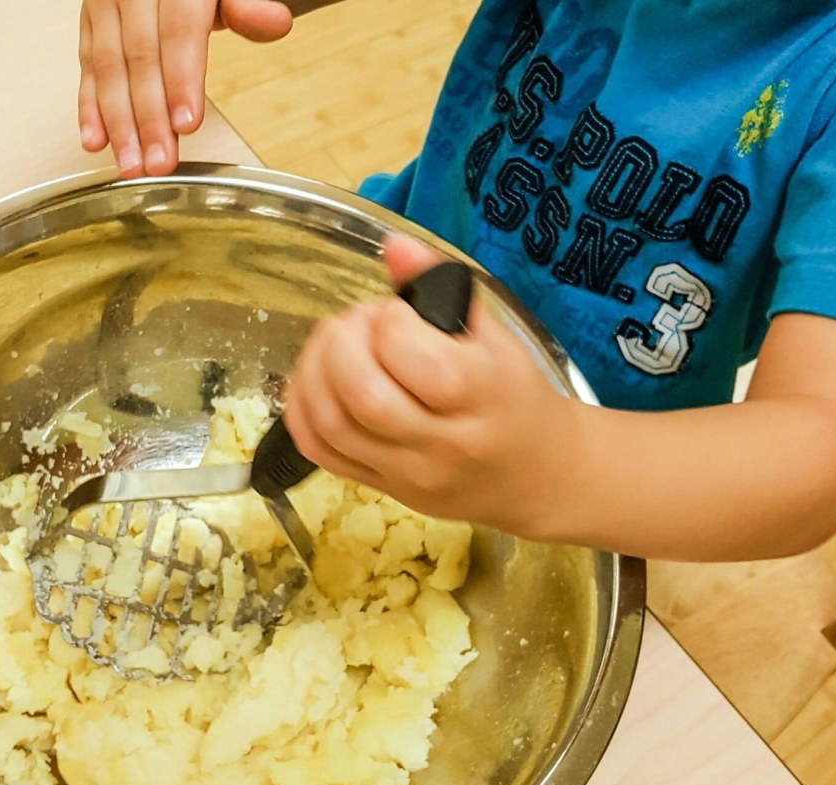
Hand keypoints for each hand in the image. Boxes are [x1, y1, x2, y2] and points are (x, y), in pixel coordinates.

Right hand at [78, 0, 293, 176]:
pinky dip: (89, 106)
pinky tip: (96, 140)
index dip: (181, 79)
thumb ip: (247, 6)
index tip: (186, 124)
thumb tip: (273, 21)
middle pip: (140, 57)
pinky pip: (87, 64)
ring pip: (108, 66)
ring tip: (130, 164)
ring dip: (118, 123)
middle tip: (159, 162)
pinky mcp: (90, 20)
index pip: (178, 30)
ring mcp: (107, 1)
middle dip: (148, 117)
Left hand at [282, 236, 574, 532]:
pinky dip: (302, 410)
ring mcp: (407, 473)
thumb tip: (391, 245)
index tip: (398, 311)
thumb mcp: (497, 338)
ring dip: (314, 371)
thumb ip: (443, 288)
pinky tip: (315, 381)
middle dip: (341, 344)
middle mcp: (442, 444)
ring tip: (333, 347)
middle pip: (363, 397)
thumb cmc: (515, 399)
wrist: (534, 477)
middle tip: (355, 325)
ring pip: (331, 426)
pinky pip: (320, 452)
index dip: (390, 322)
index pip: (416, 359)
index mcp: (481, 398)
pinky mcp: (380, 488)